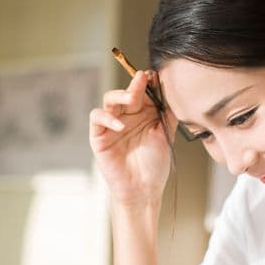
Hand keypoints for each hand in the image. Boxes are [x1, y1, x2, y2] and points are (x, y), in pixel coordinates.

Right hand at [89, 70, 173, 206]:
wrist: (143, 189)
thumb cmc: (155, 165)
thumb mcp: (166, 134)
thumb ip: (167, 112)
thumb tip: (167, 86)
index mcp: (143, 114)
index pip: (143, 92)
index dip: (147, 82)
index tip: (155, 75)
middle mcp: (126, 116)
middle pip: (127, 92)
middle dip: (135, 84)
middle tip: (144, 79)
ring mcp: (111, 125)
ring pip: (109, 99)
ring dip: (120, 95)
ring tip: (132, 98)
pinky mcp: (98, 136)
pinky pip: (97, 118)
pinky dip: (107, 118)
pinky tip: (120, 125)